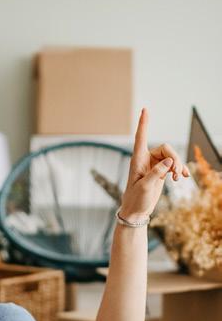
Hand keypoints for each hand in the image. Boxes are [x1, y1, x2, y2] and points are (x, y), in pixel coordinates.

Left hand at [119, 108, 189, 222]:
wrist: (136, 211)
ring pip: (172, 156)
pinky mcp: (161, 171)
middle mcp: (146, 159)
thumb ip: (157, 172)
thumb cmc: (136, 199)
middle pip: (166, 148)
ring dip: (178, 166)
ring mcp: (154, 164)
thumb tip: (170, 161)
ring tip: (180, 179)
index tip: (145, 109)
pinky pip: (174, 165)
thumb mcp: (145, 186)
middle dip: (175, 159)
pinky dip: (180, 169)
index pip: (140, 137)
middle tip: (177, 175)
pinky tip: (185, 177)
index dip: (143, 123)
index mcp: (137, 159)